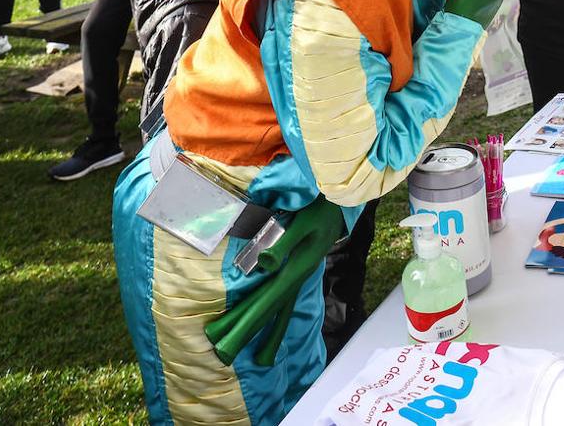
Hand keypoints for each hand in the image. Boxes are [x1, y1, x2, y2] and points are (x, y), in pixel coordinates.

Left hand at [205, 196, 345, 366]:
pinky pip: (288, 302)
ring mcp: (299, 277)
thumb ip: (284, 244)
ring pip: (280, 311)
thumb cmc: (319, 207)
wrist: (340, 201)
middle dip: (246, 333)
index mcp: (295, 270)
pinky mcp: (299, 272)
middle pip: (269, 312)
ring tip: (262, 360)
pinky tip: (275, 329)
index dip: (244, 323)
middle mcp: (296, 279)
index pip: (264, 303)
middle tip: (224, 355)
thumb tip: (264, 265)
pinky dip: (280, 319)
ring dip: (267, 334)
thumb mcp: (302, 222)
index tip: (225, 342)